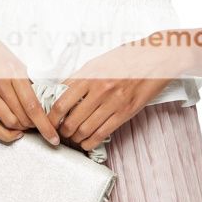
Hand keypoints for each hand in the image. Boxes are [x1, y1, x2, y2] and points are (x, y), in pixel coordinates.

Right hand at [0, 35, 60, 144]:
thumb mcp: (12, 59)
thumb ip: (25, 78)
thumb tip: (42, 98)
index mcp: (14, 70)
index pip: (33, 105)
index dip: (45, 124)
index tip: (54, 136)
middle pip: (23, 115)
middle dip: (35, 126)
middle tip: (40, 127)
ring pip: (9, 121)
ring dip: (21, 129)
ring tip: (26, 128)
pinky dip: (5, 134)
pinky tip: (13, 133)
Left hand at [47, 34, 189, 151]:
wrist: (154, 59)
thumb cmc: (125, 58)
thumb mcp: (98, 62)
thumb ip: (79, 77)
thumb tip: (61, 92)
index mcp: (89, 75)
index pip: (61, 102)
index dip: (50, 117)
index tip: (47, 122)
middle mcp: (99, 90)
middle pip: (70, 120)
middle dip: (61, 130)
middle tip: (59, 132)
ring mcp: (113, 103)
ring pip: (84, 130)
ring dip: (74, 138)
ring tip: (71, 137)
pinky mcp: (125, 113)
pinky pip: (102, 133)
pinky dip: (89, 142)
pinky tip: (85, 143)